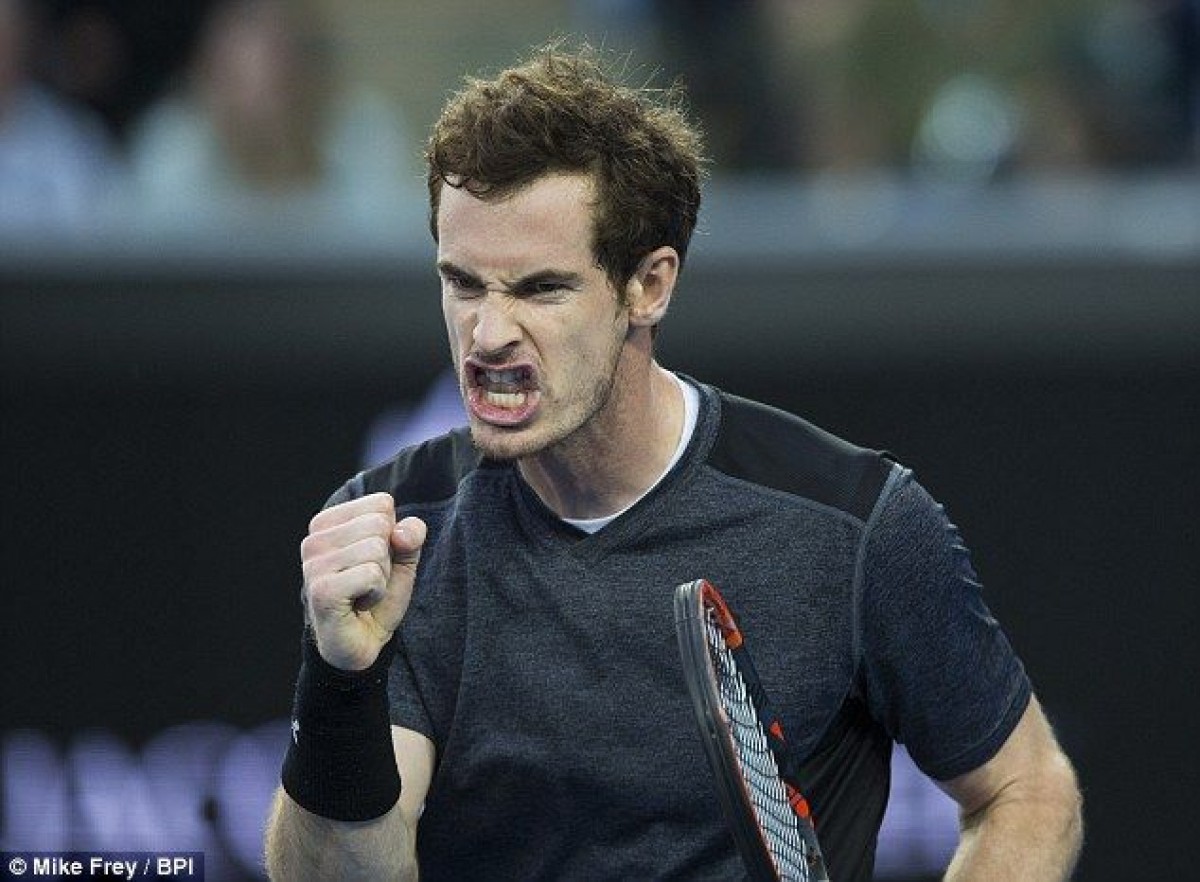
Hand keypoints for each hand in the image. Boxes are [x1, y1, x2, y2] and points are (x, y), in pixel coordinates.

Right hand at [300, 493, 426, 670]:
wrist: (361, 644)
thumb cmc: (376, 597)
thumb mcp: (401, 560)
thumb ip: (410, 536)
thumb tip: (403, 532)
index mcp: (327, 523)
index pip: (381, 504)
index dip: (391, 535)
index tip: (373, 561)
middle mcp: (313, 540)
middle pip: (379, 525)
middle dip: (387, 558)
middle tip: (368, 582)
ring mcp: (313, 565)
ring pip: (376, 549)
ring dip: (381, 578)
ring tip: (362, 594)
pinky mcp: (321, 590)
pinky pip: (371, 574)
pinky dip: (376, 592)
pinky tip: (358, 605)